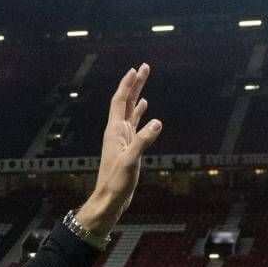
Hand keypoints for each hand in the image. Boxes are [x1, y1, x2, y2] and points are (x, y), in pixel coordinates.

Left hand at [75, 65, 162, 238]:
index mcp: (114, 131)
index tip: (135, 69)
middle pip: (125, 102)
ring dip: (138, 96)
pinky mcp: (128, 148)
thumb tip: (157, 122)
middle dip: (135, 84)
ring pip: (130, 111)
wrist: (109, 199)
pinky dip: (140, 114)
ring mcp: (122, 139)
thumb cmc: (116, 183)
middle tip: (145, 67)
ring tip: (144, 81)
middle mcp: (116, 132)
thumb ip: (143, 141)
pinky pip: (135, 125)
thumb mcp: (130, 161)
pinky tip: (146, 109)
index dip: (127, 85)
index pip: (120, 102)